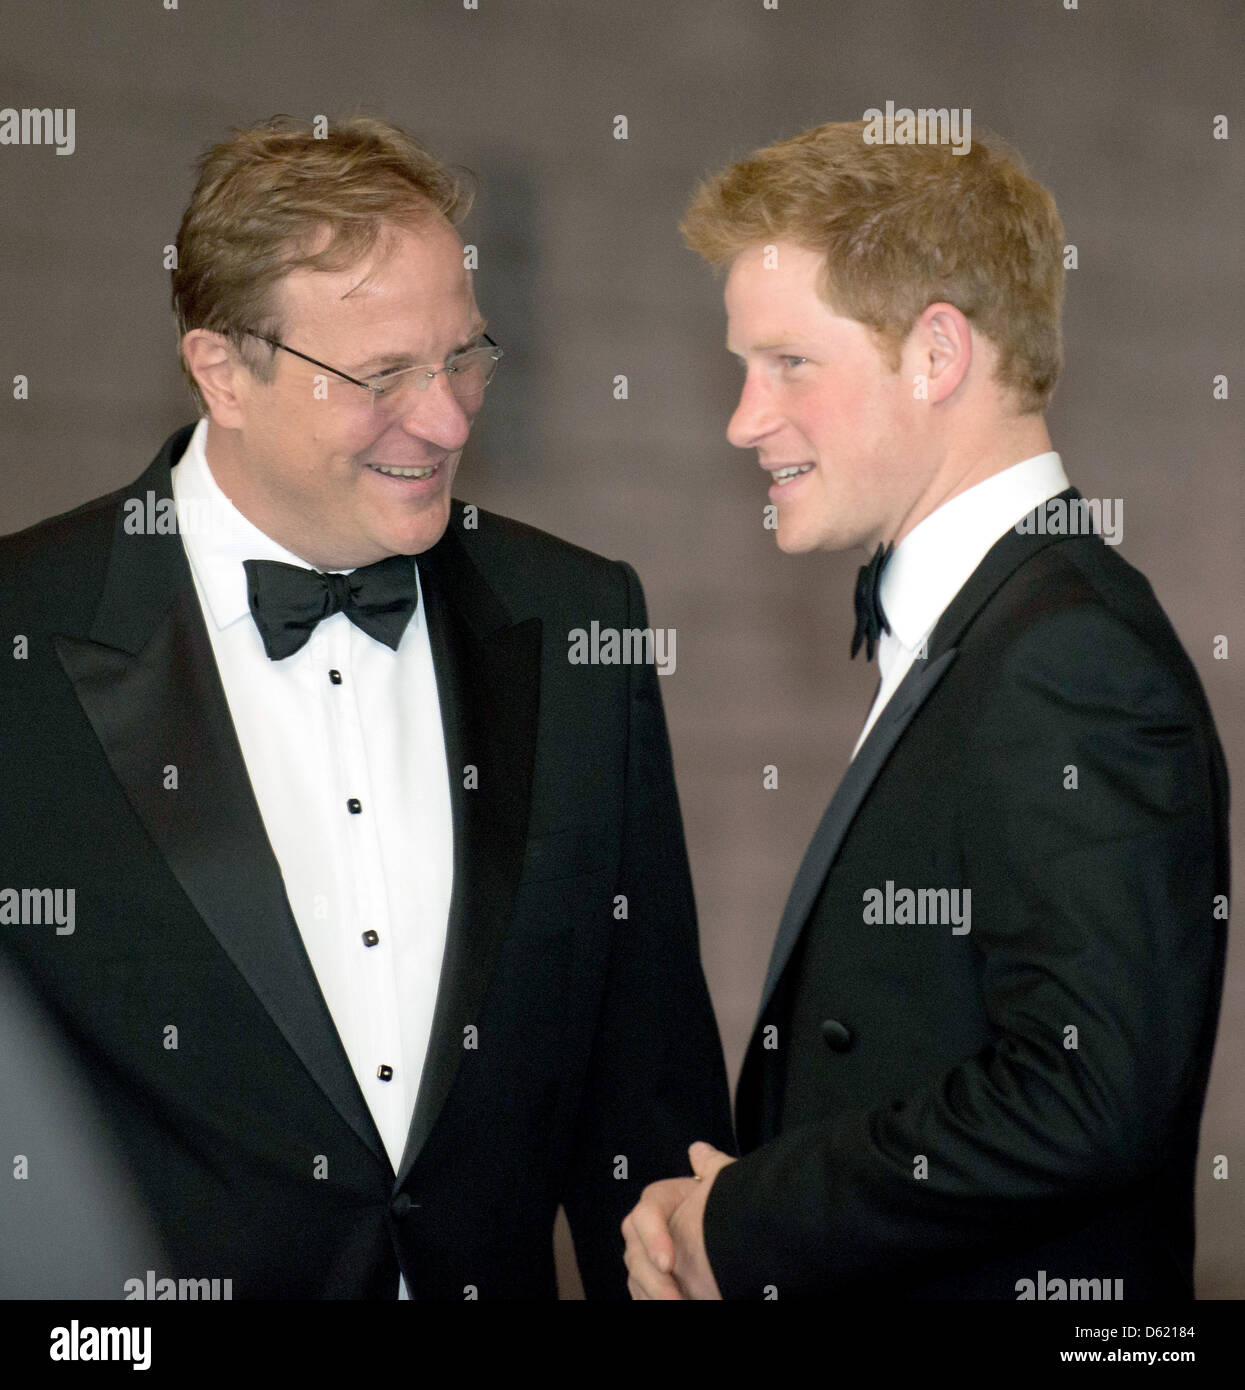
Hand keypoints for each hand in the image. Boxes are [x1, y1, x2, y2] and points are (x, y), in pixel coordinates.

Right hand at [621, 1141, 735, 1299]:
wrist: (737, 1245)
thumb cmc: (730, 1211)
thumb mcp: (727, 1187)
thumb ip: (713, 1168)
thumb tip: (697, 1150)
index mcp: (660, 1203)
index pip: (645, 1215)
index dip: (653, 1238)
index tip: (669, 1264)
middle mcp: (646, 1233)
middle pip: (636, 1256)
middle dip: (654, 1282)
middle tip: (675, 1300)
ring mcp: (646, 1262)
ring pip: (638, 1282)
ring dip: (653, 1297)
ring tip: (679, 1306)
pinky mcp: (650, 1287)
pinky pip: (642, 1298)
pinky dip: (651, 1302)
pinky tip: (679, 1305)